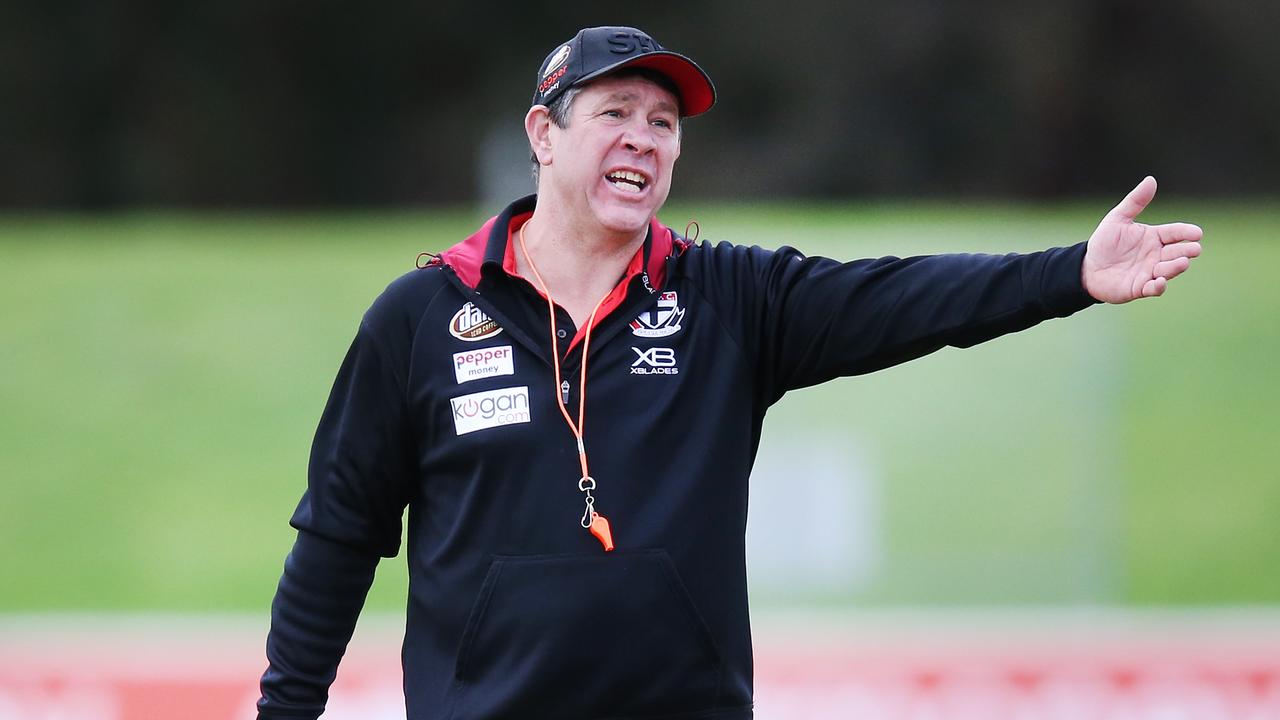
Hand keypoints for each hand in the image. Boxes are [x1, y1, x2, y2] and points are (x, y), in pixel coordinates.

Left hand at [1081, 176, 1202, 303]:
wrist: (1087, 267)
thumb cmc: (1105, 243)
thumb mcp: (1118, 219)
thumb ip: (1135, 201)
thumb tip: (1151, 179)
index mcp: (1155, 237)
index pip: (1175, 233)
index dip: (1186, 232)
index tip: (1197, 233)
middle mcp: (1157, 255)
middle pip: (1177, 252)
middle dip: (1187, 251)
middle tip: (1195, 249)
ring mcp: (1150, 272)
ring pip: (1168, 270)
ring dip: (1176, 267)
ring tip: (1182, 262)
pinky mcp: (1140, 288)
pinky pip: (1153, 289)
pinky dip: (1158, 287)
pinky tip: (1159, 282)